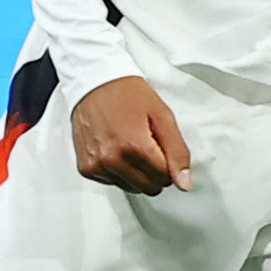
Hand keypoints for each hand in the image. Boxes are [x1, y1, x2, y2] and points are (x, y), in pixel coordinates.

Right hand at [69, 74, 193, 194]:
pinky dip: (118, 171)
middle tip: (146, 145)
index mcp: (134, 147)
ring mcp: (97, 166)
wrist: (94, 82)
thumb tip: (184, 184)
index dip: (168, 162)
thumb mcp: (162, 116)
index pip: (165, 178)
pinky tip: (115, 149)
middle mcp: (112, 160)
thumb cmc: (128, 94)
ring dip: (136, 173)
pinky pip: (113, 183)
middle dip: (154, 171)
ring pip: (132, 188)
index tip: (160, 145)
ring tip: (129, 145)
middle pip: (149, 188)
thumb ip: (177, 152)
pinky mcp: (86, 168)